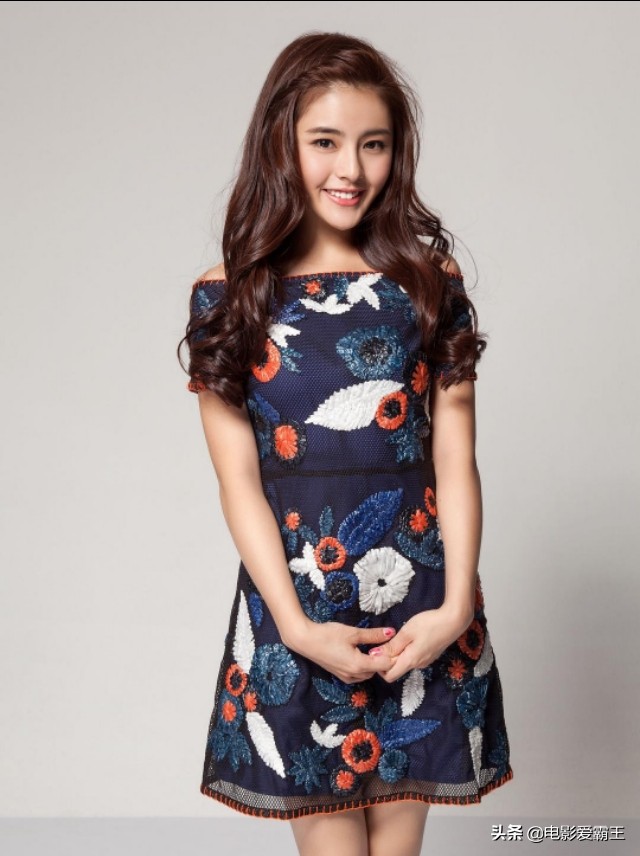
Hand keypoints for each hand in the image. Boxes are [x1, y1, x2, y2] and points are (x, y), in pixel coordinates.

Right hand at [284, 619, 398, 684]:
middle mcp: (354, 675)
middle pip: (377, 671)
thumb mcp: (353, 632)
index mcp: (359, 665)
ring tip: (371, 647)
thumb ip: (373, 634)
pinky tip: (359, 653)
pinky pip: (357, 675)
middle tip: (384, 644)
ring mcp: (345, 677)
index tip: (393, 644)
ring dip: (372, 664)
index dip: (392, 655)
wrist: (305, 640)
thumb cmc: (328, 635)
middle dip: (382, 660)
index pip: (385, 665)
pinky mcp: (339, 675)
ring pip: (367, 674)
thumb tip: (391, 632)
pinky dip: (363, 666)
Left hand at [368, 606, 472, 682]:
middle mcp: (418, 665)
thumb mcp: (407, 632)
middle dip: (387, 658)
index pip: (389, 676)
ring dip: (397, 653)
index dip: (379, 667)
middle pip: (397, 669)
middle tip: (385, 640)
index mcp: (410, 661)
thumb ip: (391, 646)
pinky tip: (409, 637)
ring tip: (398, 636)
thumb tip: (375, 655)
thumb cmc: (429, 624)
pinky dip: (407, 650)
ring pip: (405, 662)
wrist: (454, 621)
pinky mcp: (430, 655)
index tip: (376, 651)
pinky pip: (413, 657)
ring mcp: (425, 661)